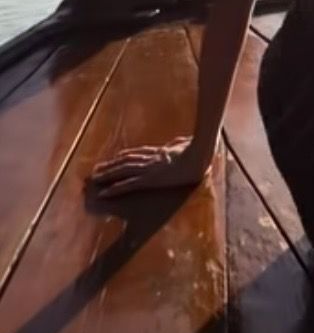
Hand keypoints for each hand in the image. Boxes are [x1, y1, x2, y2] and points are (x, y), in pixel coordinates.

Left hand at [86, 136, 212, 198]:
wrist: (200, 154)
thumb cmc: (199, 150)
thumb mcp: (189, 144)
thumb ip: (182, 143)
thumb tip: (183, 139)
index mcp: (161, 152)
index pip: (138, 153)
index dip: (125, 155)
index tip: (115, 157)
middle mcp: (151, 159)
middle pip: (126, 160)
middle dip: (111, 165)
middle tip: (96, 169)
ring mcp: (148, 168)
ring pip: (122, 171)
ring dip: (107, 175)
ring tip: (94, 179)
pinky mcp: (149, 179)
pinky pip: (128, 185)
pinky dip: (114, 189)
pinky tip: (103, 193)